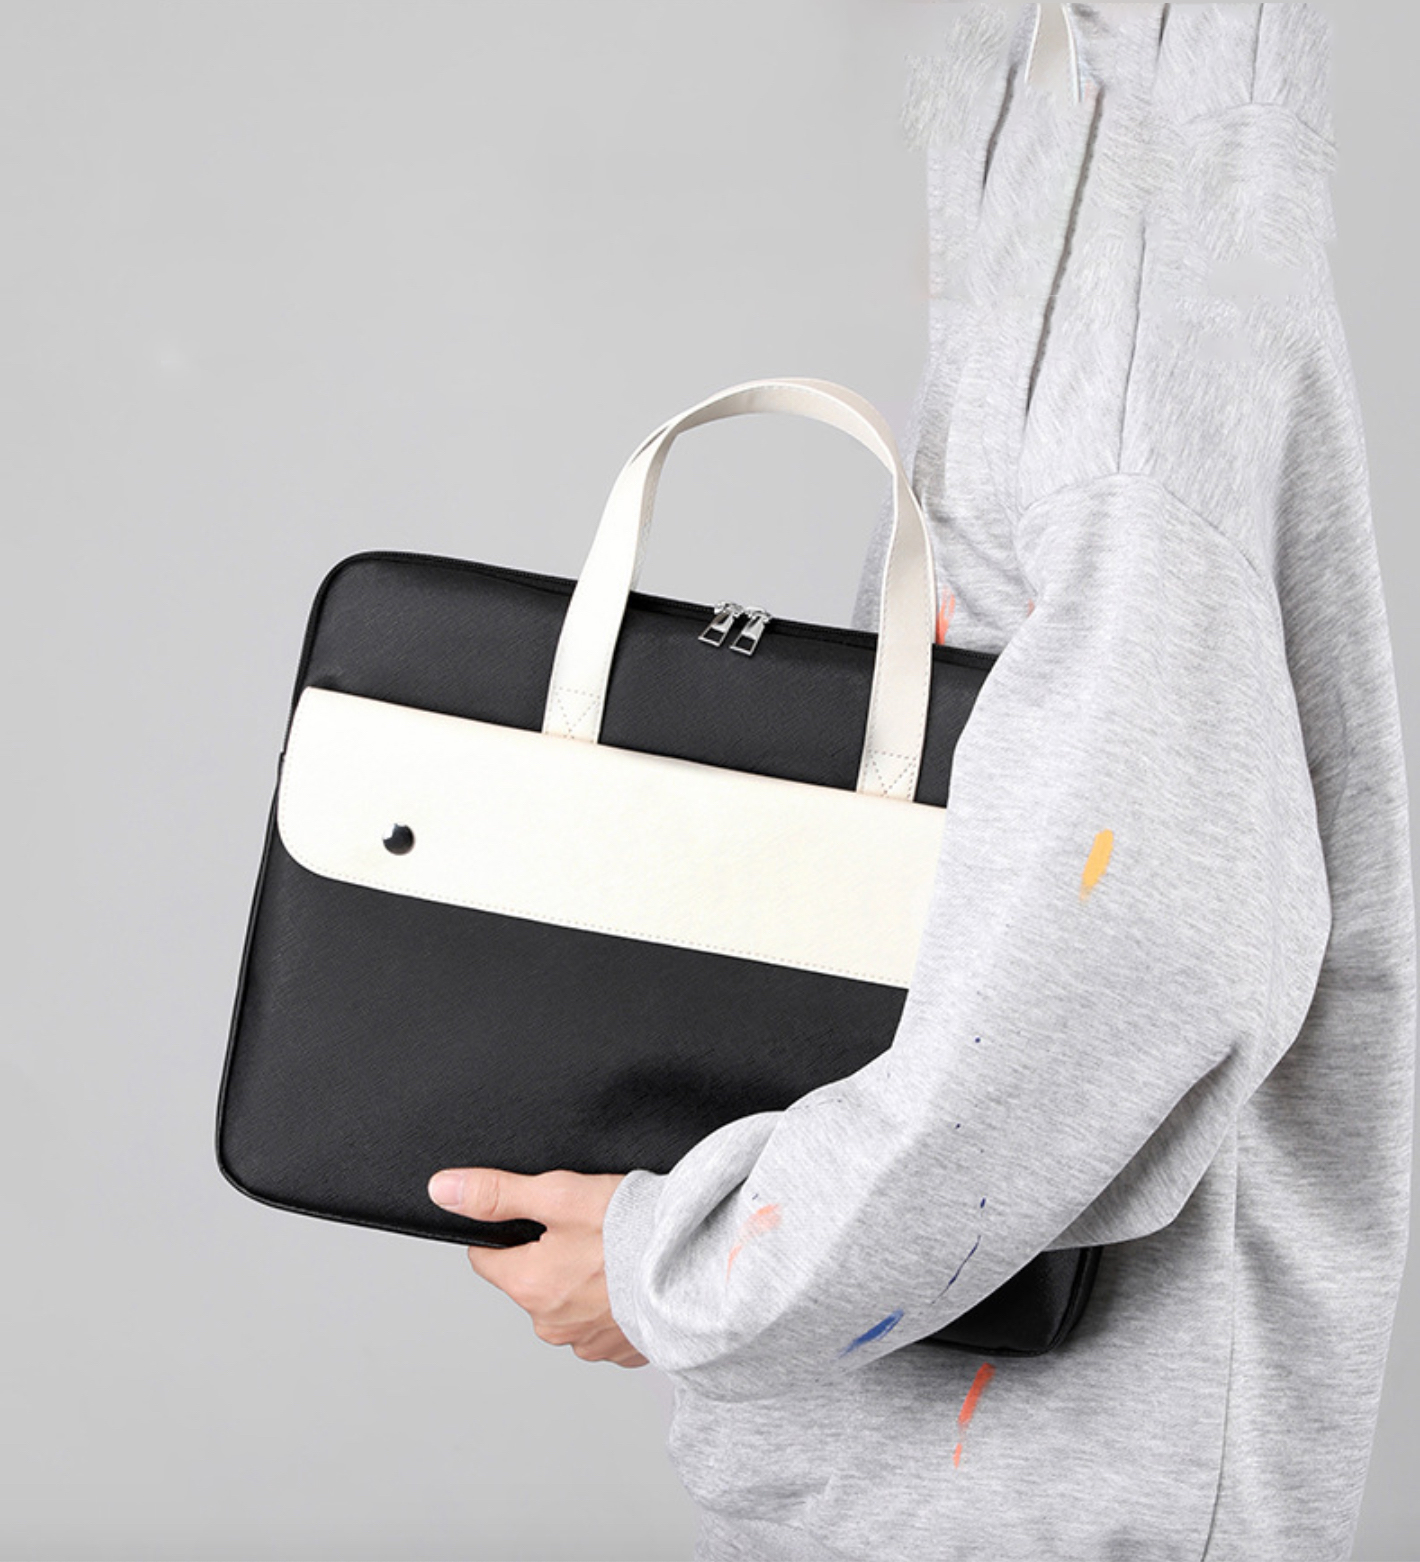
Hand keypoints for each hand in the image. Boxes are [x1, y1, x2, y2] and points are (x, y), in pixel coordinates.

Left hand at [427, 1167, 648, 1367]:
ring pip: (567, 1303)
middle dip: (551, 1256)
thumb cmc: (631, 1228)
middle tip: (589, 1228)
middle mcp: (551, 1325)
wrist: (696, 1263)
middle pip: (530, 1281)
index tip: (543, 1215)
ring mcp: (589, 1343)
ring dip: (583, 1282)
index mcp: (528, 1287)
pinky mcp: (624, 1351)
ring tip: (616, 1252)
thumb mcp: (558, 1195)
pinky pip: (604, 1324)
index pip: (489, 1257)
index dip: (511, 1230)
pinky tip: (632, 1279)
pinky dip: (613, 1304)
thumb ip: (497, 1193)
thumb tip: (442, 1190)